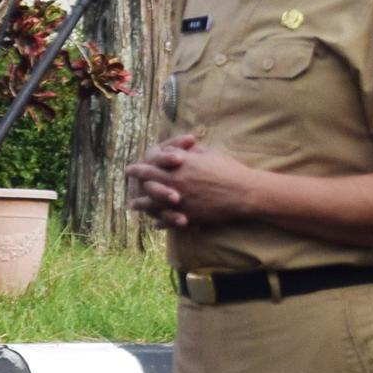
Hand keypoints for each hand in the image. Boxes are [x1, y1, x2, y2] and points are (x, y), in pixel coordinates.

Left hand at [127, 131, 274, 230]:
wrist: (244, 192)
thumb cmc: (229, 170)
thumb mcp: (209, 153)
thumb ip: (189, 152)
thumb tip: (178, 149)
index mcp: (180, 165)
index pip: (152, 165)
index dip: (139, 167)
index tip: (131, 169)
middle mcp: (176, 183)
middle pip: (148, 184)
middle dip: (135, 184)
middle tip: (128, 185)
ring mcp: (181, 201)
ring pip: (153, 204)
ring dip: (141, 205)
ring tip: (133, 205)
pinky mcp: (188, 216)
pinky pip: (168, 220)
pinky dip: (160, 222)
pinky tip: (155, 223)